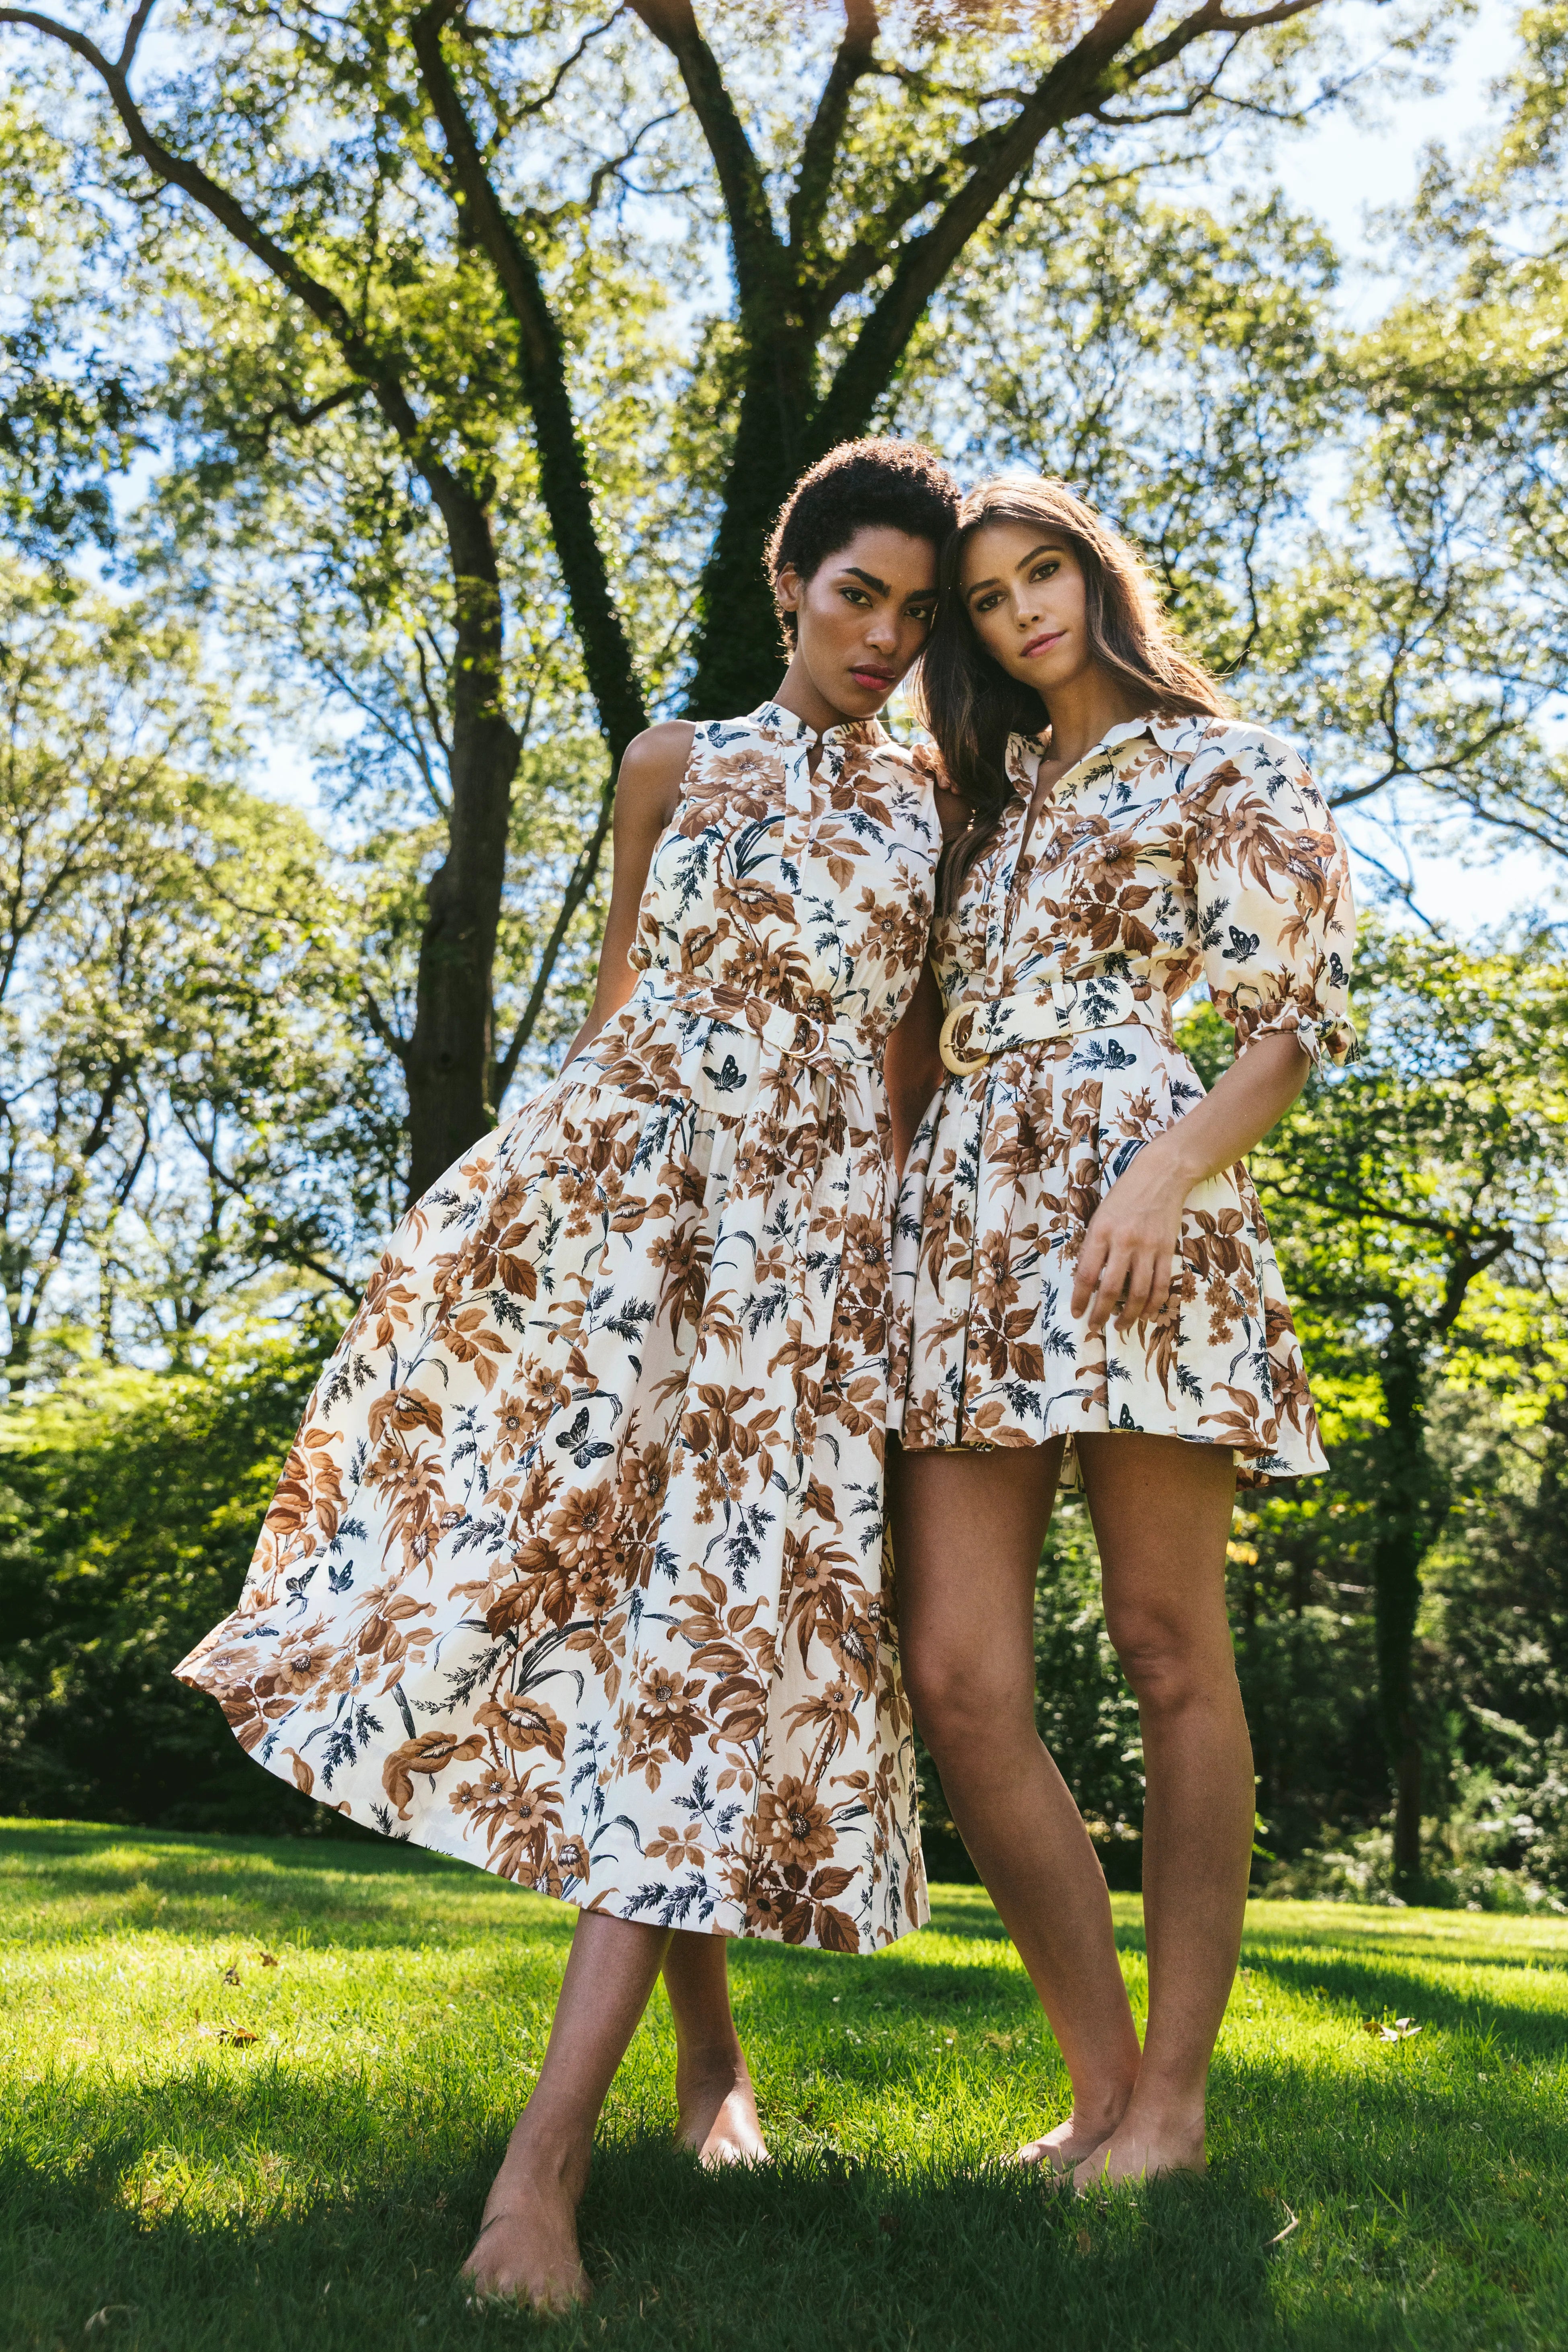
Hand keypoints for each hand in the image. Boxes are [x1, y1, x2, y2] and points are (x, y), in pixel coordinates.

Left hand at [1071, 1137, 1192, 1337]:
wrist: (1161, 1175)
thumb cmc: (1125, 1194)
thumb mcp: (1100, 1215)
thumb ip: (1094, 1245)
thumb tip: (1089, 1280)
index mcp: (1101, 1232)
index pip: (1086, 1274)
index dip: (1080, 1299)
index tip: (1076, 1313)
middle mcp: (1123, 1242)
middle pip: (1111, 1289)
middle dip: (1100, 1313)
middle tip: (1094, 1327)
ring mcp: (1147, 1247)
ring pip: (1139, 1292)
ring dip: (1128, 1315)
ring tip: (1120, 1327)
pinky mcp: (1167, 1250)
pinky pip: (1161, 1285)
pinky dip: (1153, 1304)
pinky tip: (1145, 1315)